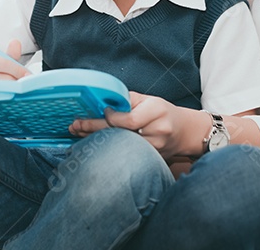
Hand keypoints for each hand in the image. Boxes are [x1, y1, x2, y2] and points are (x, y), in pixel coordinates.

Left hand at [71, 91, 207, 157]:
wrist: (184, 131)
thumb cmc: (162, 111)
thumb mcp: (148, 100)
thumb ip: (126, 100)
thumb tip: (101, 100)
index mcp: (156, 111)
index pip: (129, 119)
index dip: (111, 117)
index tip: (100, 111)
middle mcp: (157, 132)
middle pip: (121, 133)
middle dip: (94, 129)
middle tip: (74, 125)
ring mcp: (156, 149)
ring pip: (122, 147)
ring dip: (98, 141)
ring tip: (78, 134)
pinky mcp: (152, 160)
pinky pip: (127, 155)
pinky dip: (110, 151)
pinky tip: (95, 146)